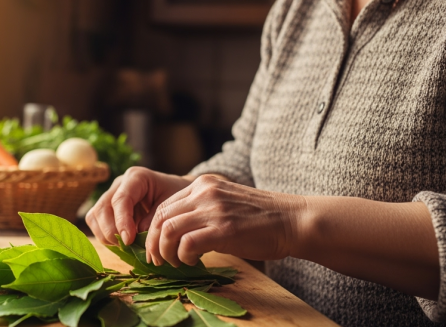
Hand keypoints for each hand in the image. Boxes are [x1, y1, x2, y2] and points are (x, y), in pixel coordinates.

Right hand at [86, 167, 190, 245]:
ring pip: (95, 215)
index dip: (122, 221)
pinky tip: (121, 242)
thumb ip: (153, 221)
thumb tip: (134, 239)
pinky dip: (104, 235)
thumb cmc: (176, 198)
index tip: (128, 240)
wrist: (177, 193)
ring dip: (106, 234)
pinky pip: (95, 222)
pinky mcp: (107, 207)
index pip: (121, 199)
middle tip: (127, 246)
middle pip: (103, 207)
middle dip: (111, 231)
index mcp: (136, 177)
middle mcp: (119, 183)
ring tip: (125, 245)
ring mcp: (110, 194)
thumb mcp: (171, 207)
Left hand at [145, 175, 305, 267]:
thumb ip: (201, 210)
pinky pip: (187, 243)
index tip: (155, 247)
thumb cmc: (260, 219)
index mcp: (203, 184)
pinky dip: (183, 256)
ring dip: (165, 251)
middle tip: (157, 260)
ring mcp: (214, 209)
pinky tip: (192, 261)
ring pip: (168, 230)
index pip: (164, 205)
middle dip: (152, 242)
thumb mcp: (225, 204)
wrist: (292, 220)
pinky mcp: (224, 229)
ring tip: (174, 262)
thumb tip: (175, 234)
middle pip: (160, 217)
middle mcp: (204, 192)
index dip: (153, 229)